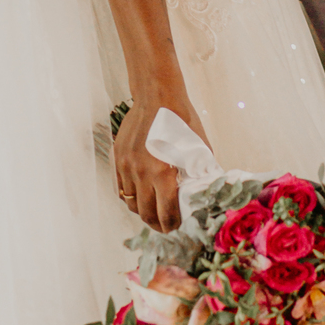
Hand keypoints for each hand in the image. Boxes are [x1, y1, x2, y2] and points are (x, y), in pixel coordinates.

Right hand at [114, 93, 210, 232]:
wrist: (157, 96)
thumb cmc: (182, 121)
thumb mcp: (198, 148)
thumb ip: (200, 173)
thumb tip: (206, 192)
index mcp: (162, 174)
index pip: (165, 213)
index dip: (172, 226)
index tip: (177, 227)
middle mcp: (141, 174)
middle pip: (145, 214)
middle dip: (157, 224)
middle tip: (166, 225)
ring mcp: (126, 167)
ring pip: (131, 202)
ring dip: (142, 210)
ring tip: (153, 210)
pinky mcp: (118, 158)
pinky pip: (121, 188)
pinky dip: (131, 195)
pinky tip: (141, 194)